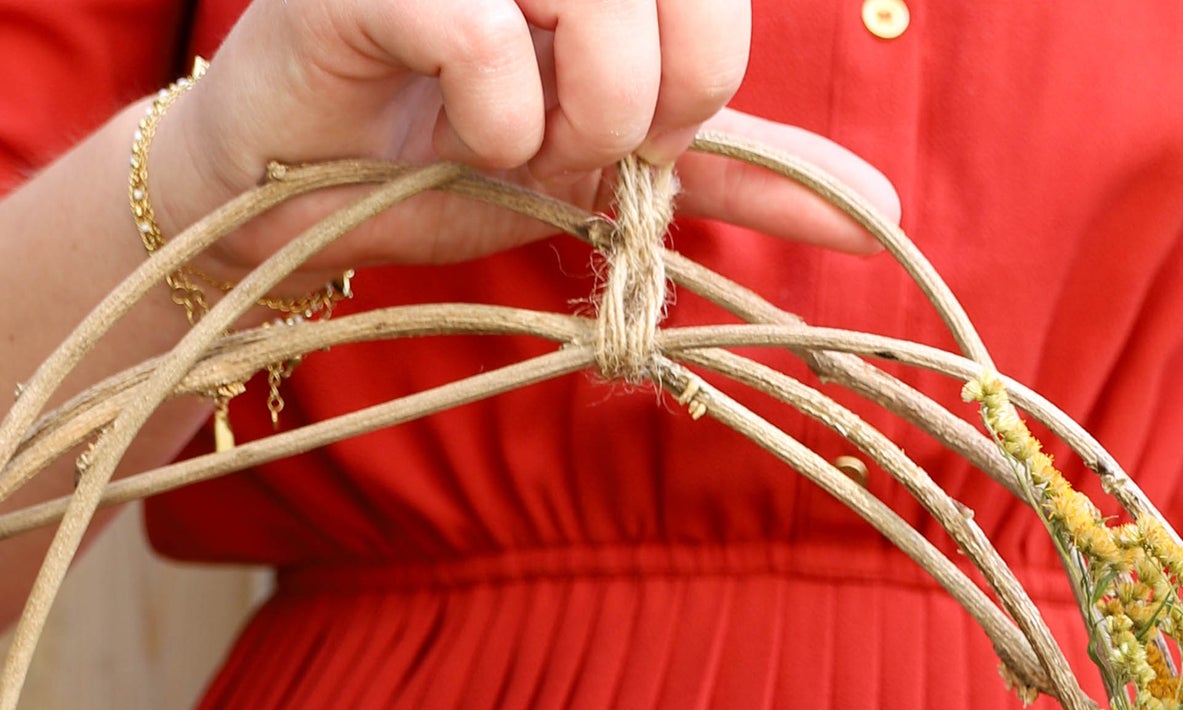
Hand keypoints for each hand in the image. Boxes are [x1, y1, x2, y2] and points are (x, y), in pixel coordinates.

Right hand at [150, 0, 900, 273]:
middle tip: (566, 140)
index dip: (699, 82)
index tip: (628, 129)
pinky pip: (486, 32)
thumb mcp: (621, 168)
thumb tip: (880, 204)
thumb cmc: (452, 157)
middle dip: (641, 105)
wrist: (301, 199)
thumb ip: (743, 169)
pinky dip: (494, 118)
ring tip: (505, 136)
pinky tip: (451, 128)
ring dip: (569, 116)